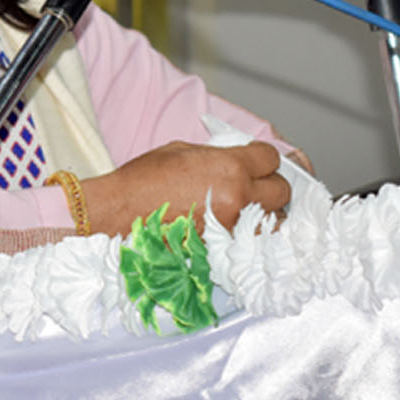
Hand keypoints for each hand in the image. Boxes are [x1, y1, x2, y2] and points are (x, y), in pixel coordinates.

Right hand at [84, 141, 290, 230]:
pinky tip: (238, 226)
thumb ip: (219, 155)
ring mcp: (232, 226)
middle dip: (271, 185)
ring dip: (266, 212)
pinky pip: (254, 240)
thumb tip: (236, 159)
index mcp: (230, 167)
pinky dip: (251, 233)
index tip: (255, 160)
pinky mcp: (223, 247)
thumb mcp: (184, 151)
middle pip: (282, 190)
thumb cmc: (142, 181)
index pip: (271, 158)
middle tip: (254, 184)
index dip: (263, 157)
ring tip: (249, 207)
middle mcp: (238, 197)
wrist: (117, 215)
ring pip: (275, 220)